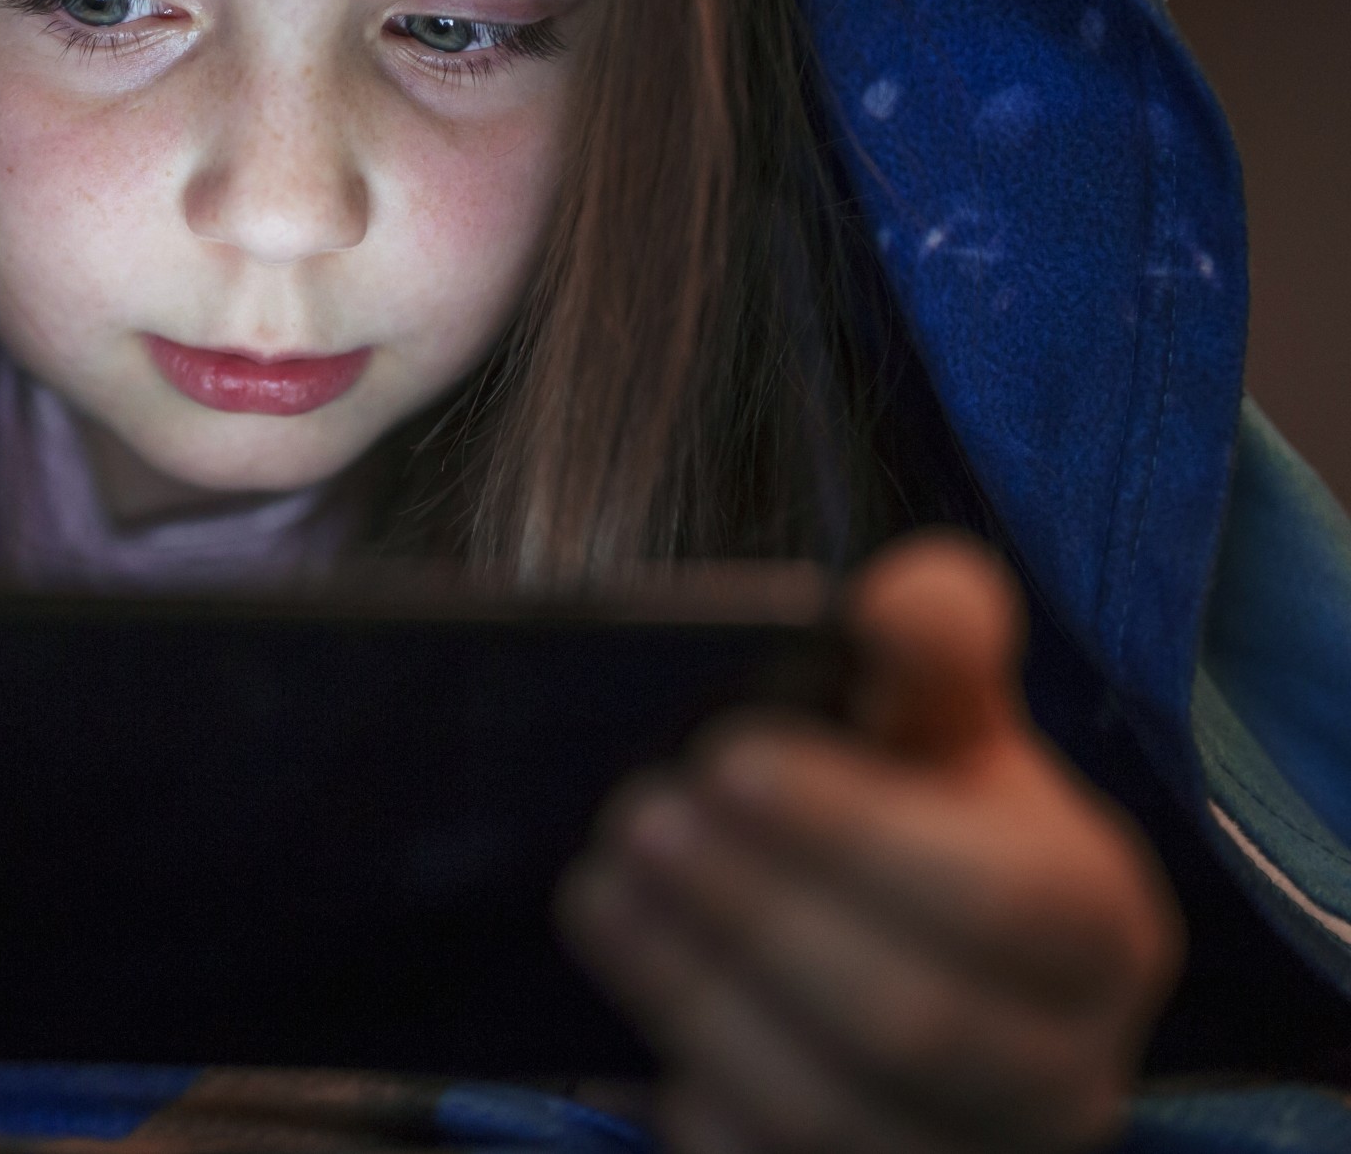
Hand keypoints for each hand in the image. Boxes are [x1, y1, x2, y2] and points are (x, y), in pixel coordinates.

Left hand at [559, 533, 1182, 1153]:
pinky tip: (638, 1011)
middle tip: (636, 819)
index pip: (998, 902)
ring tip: (602, 891)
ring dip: (695, 997)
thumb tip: (904, 597)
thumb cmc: (923, 816)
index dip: (853, 834)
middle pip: (910, 1021)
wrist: (901, 947)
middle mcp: (1061, 1071)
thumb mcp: (940, 718)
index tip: (724, 758)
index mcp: (1097, 930)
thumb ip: (934, 641)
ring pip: (830, 1115)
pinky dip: (698, 1103)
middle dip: (754, 915)